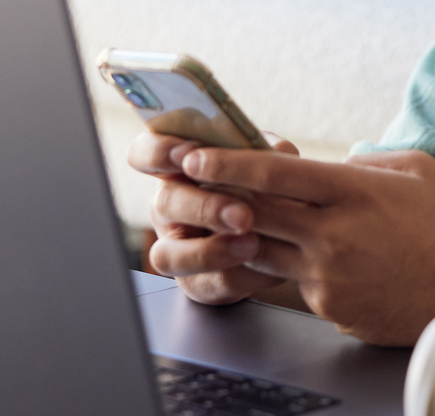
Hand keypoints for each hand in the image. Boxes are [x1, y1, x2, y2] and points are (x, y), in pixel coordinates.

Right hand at [129, 130, 300, 304]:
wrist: (289, 233)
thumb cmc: (270, 185)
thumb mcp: (268, 159)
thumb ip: (261, 151)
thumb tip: (266, 152)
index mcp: (179, 167)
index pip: (145, 153)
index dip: (157, 152)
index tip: (186, 154)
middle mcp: (170, 206)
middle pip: (164, 202)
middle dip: (204, 208)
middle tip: (243, 215)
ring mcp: (178, 247)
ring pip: (169, 255)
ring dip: (210, 251)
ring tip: (252, 244)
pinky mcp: (197, 282)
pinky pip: (206, 284)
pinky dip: (239, 275)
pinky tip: (263, 262)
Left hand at [179, 147, 434, 345]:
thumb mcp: (412, 169)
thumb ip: (361, 160)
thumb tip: (322, 162)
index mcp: (352, 192)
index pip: (276, 174)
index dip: (228, 163)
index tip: (193, 157)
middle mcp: (333, 235)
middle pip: (255, 212)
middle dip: (215, 196)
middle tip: (182, 183)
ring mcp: (327, 276)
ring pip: (261, 251)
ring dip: (239, 235)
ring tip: (219, 220)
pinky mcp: (328, 307)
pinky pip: (292, 282)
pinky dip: (288, 268)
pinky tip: (299, 259)